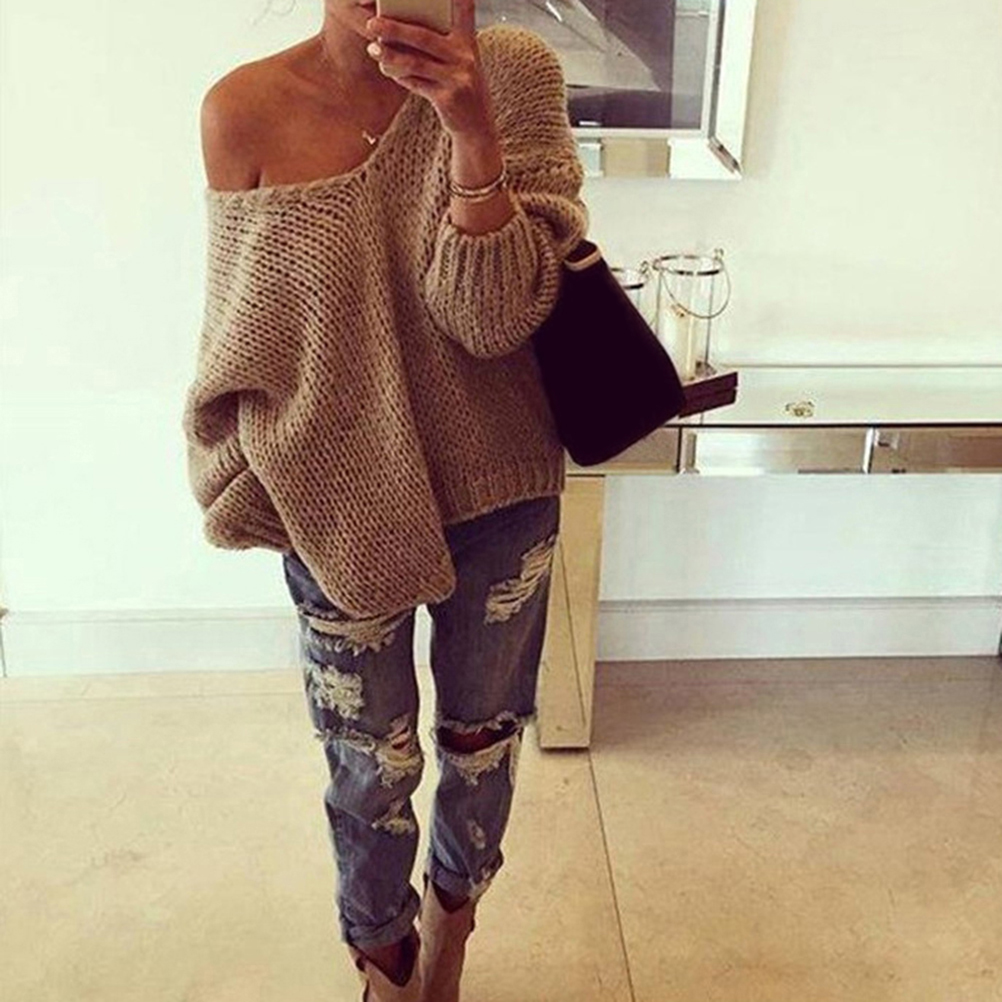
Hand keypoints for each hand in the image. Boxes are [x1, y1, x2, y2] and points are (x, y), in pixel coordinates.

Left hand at [364, 0, 494, 138]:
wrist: (476, 126)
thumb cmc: (462, 87)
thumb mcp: (459, 61)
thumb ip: (438, 45)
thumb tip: (397, 32)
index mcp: (468, 41)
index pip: (464, 8)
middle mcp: (465, 57)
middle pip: (423, 37)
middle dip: (394, 29)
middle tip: (371, 24)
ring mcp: (457, 79)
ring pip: (415, 63)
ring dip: (390, 56)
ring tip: (373, 50)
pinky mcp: (448, 99)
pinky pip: (416, 84)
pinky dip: (399, 76)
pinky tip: (387, 69)